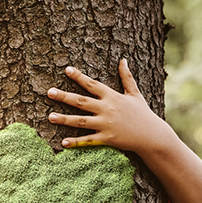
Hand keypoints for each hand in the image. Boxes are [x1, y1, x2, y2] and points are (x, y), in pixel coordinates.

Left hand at [46, 60, 201, 202]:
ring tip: (50, 117)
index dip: (79, 76)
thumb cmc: (143, 114)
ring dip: (64, 119)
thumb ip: (126, 78)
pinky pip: (88, 140)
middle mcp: (107, 109)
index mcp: (112, 97)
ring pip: (80, 121)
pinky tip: (63, 142)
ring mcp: (106, 124)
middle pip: (81, 101)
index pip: (92, 84)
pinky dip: (76, 142)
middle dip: (64, 96)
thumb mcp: (135, 94)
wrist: (152, 136)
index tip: (66, 69)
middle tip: (49, 92)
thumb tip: (123, 60)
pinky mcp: (107, 139)